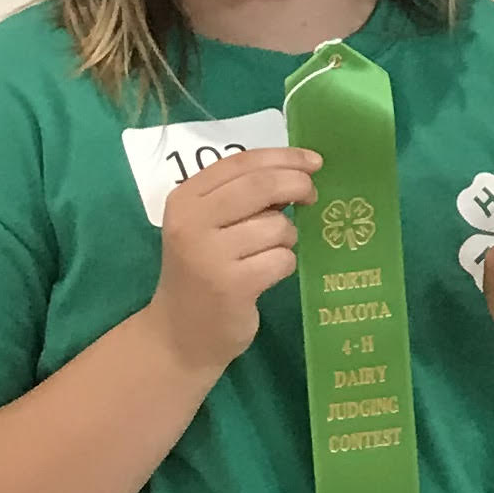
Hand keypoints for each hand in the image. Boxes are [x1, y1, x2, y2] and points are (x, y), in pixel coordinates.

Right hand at [149, 145, 321, 374]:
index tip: (314, 161)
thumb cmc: (202, 272)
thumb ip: (242, 197)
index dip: (283, 157)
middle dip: (297, 185)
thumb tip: (300, 171)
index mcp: (184, 199)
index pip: (240, 163)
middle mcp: (191, 223)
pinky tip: (266, 275)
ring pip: (277, 226)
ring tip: (268, 253)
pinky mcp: (232, 285)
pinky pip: (282, 260)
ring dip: (286, 238)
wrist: (179, 335)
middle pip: (261, 186)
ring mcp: (210, 255)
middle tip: (311, 197)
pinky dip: (284, 265)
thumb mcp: (209, 226)